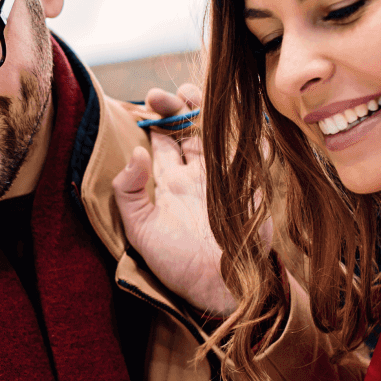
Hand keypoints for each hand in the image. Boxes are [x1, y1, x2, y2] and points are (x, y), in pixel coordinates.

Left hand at [116, 84, 236, 316]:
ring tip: (190, 91)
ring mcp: (225, 176)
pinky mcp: (250, 183)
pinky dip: (249, 130)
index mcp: (171, 181)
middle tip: (164, 94)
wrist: (220, 288)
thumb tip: (135, 153)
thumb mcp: (141, 231)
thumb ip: (129, 193)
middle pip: (189, 127)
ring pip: (217, 132)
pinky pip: (251, 152)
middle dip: (178, 105)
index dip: (157, 115)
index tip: (150, 99)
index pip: (163, 138)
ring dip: (207, 109)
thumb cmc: (177, 265)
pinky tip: (235, 111)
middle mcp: (197, 173)